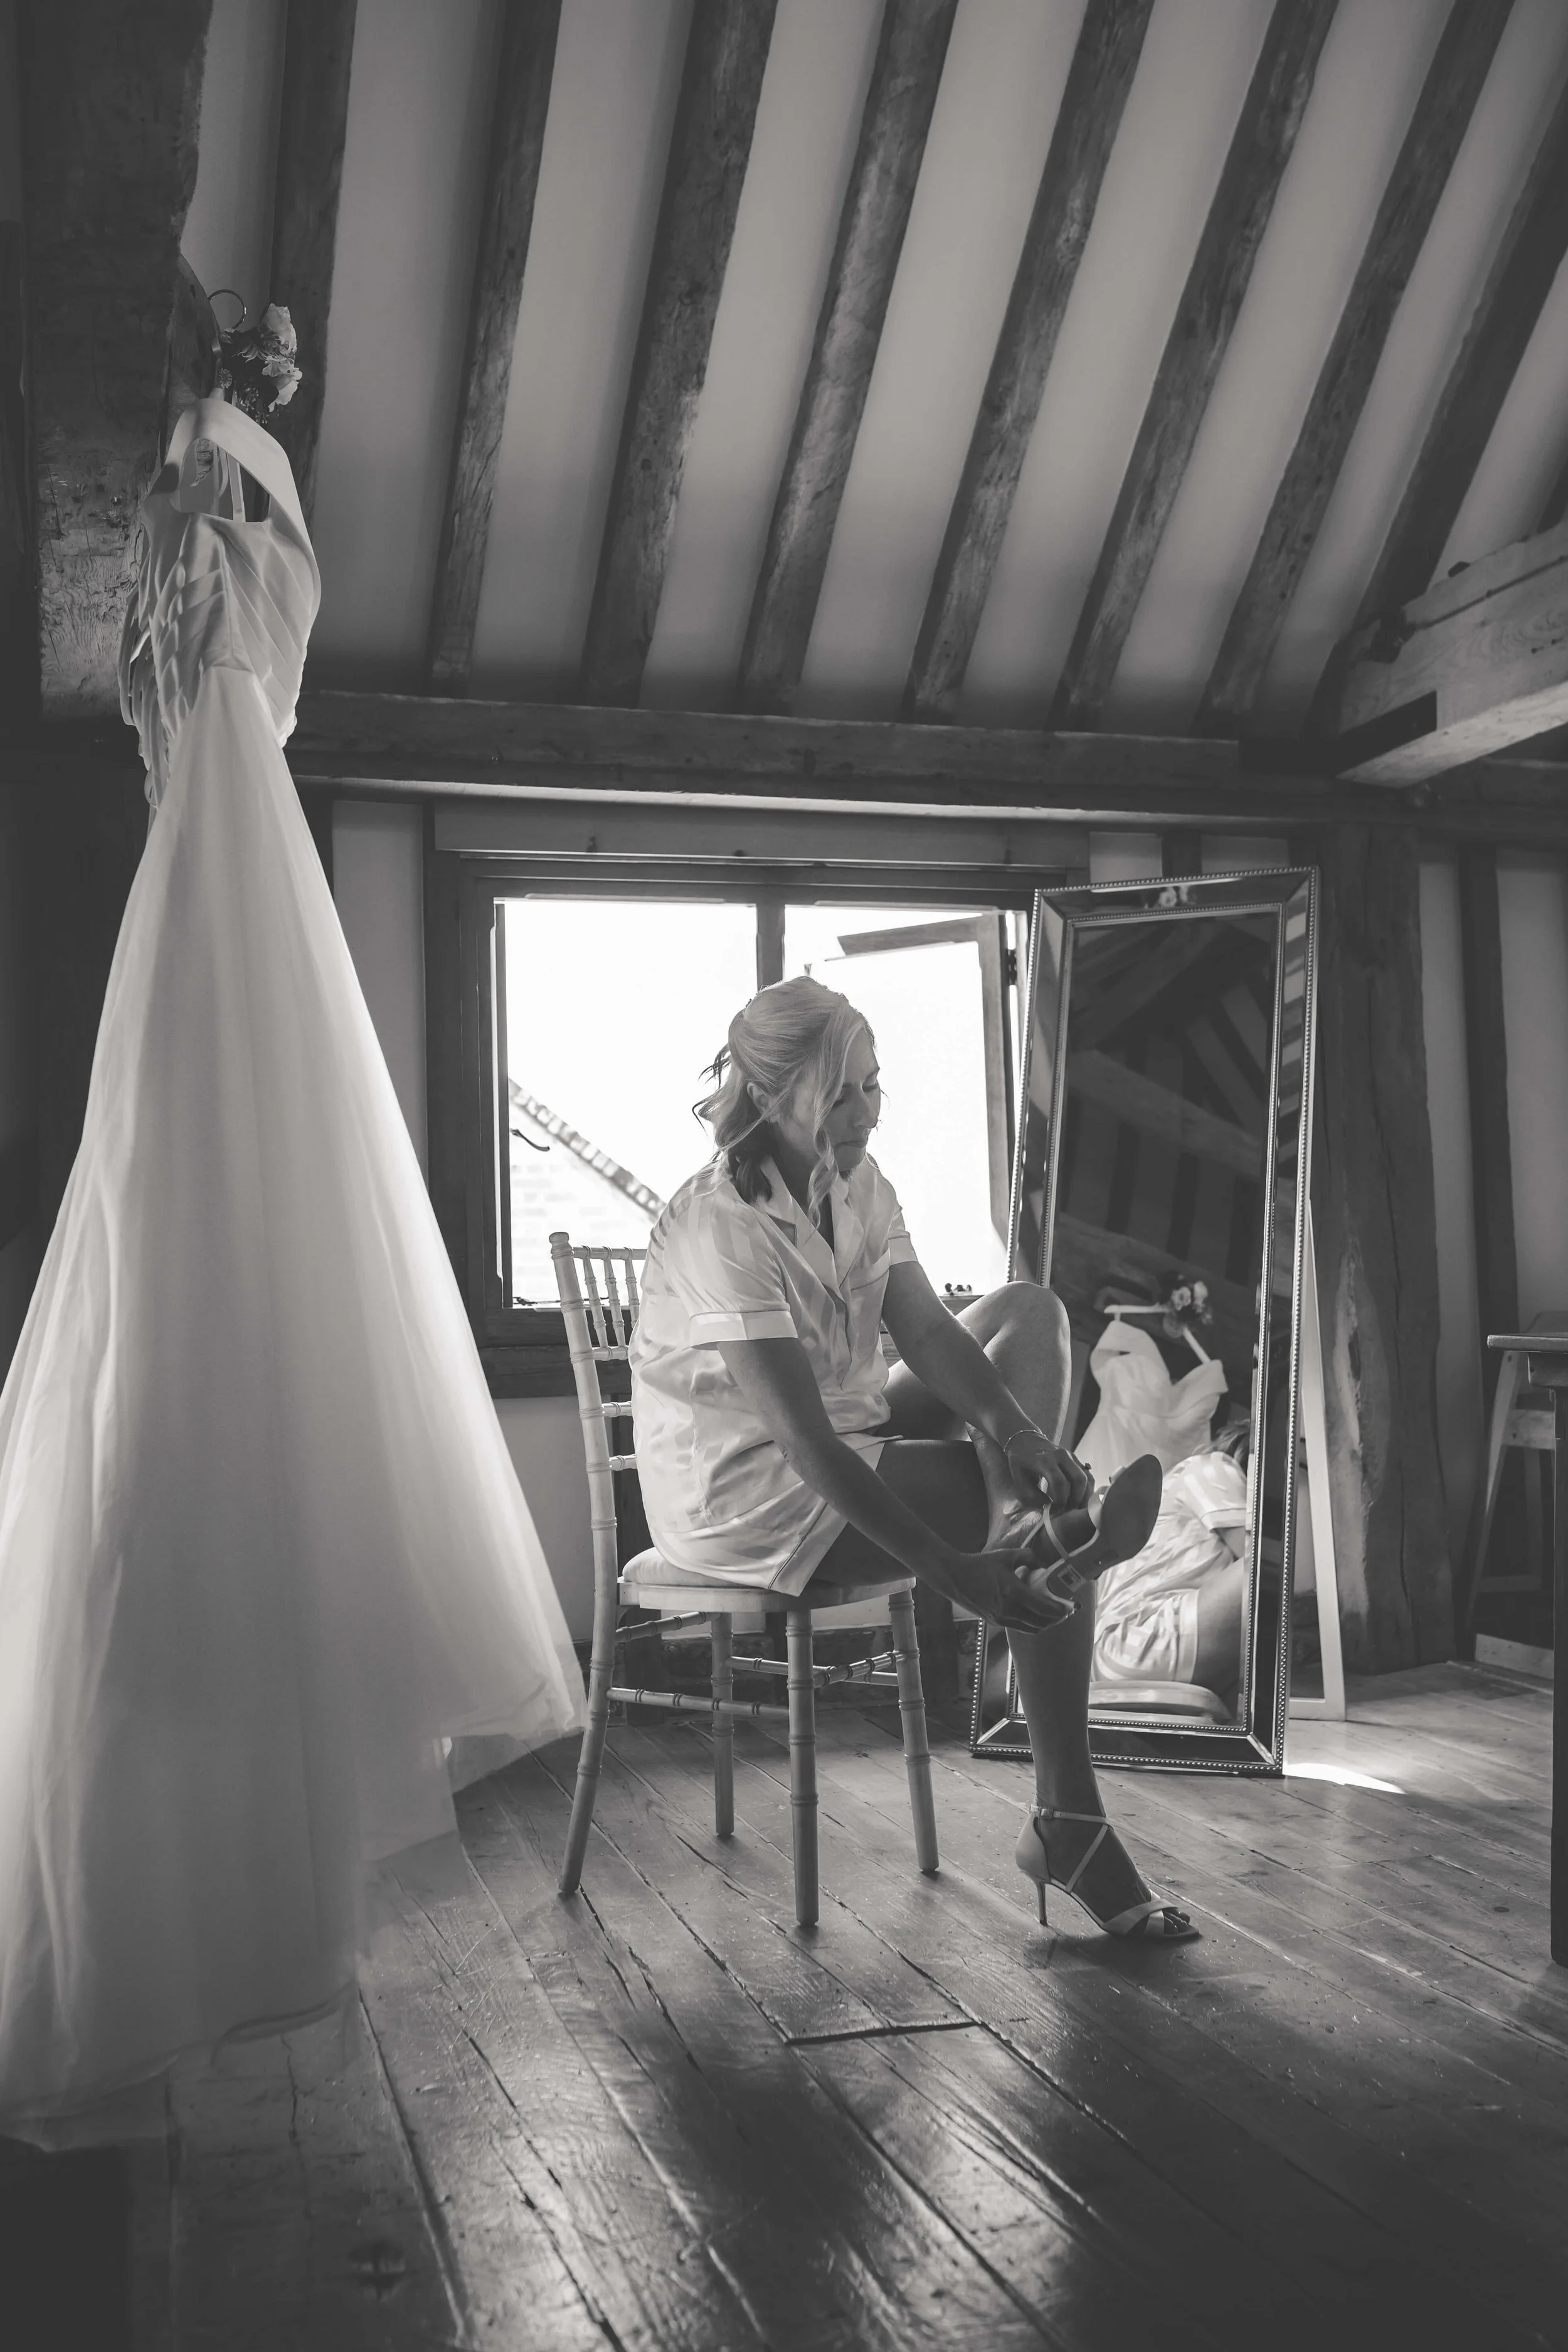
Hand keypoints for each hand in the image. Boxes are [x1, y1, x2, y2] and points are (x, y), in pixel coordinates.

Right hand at [926, 1541, 1079, 1635]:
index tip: (1070, 1606)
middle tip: (1065, 1611)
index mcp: (1012, 1592)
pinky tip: (1033, 1612)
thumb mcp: (1007, 1556)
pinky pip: (1020, 1626)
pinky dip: (1031, 1622)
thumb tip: (1044, 1565)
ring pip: (1031, 1628)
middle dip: (1056, 1619)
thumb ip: (1029, 1557)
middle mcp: (1008, 1610)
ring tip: (1052, 1613)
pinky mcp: (995, 1622)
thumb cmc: (980, 1565)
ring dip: (1045, 1623)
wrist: (954, 1578)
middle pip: (1041, 1623)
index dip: (1060, 1610)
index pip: (1044, 1608)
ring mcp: (1001, 1619)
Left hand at [999, 1427, 1091, 1514]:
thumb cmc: (1020, 1462)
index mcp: (1044, 1460)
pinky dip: (1087, 1489)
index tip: (1056, 1510)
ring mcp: (1070, 1456)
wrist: (1026, 1441)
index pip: (1059, 1482)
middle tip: (1068, 1511)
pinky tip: (1080, 1499)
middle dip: (1076, 1499)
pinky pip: (1087, 1475)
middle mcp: (1060, 1455)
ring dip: (1085, 1495)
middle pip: (1078, 1479)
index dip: (1060, 1499)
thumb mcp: (1018, 1478)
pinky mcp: (1075, 1458)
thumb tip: (1048, 1507)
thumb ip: (1031, 1495)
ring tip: (1076, 1507)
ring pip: (1087, 1477)